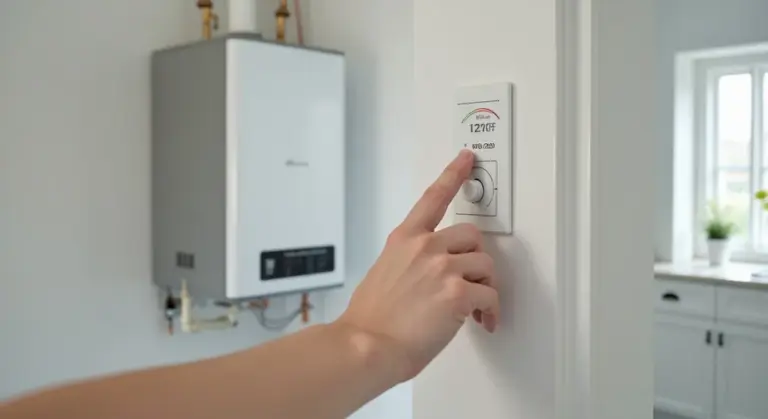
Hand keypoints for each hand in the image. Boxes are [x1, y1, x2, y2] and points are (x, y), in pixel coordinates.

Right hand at [337, 149, 499, 381]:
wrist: (367, 345)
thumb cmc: (370, 319)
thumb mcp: (383, 274)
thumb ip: (409, 262)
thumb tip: (426, 273)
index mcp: (404, 240)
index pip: (433, 198)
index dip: (453, 174)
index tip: (466, 159)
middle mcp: (425, 247)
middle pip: (472, 236)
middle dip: (474, 259)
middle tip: (470, 282)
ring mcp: (442, 267)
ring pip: (485, 266)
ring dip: (484, 287)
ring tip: (473, 308)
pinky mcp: (457, 292)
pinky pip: (490, 295)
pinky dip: (490, 310)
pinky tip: (481, 320)